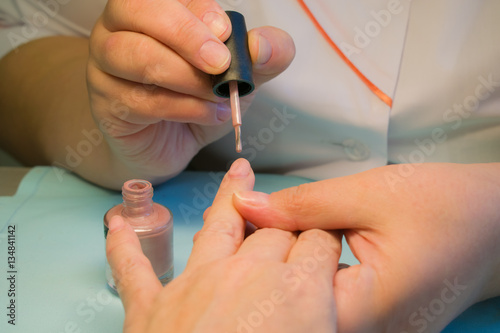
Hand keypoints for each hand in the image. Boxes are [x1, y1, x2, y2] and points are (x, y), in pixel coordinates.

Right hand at [87, 1, 294, 184]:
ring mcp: (105, 64)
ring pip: (133, 55)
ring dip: (184, 76)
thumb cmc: (198, 97)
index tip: (226, 32)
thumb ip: (259, 57)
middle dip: (185, 34)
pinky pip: (137, 99)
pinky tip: (206, 114)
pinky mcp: (105, 102)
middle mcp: (120, 27)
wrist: (171, 142)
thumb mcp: (237, 75)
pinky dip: (180, 107)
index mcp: (154, 9)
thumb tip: (263, 46)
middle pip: (135, 9)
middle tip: (220, 63)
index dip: (197, 10)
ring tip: (217, 97)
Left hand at [106, 158, 340, 332]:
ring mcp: (197, 284)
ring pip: (219, 225)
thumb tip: (330, 310)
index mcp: (297, 292)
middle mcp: (249, 275)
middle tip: (292, 226)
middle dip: (288, 226)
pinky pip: (135, 269)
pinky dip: (123, 247)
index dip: (326, 239)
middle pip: (276, 229)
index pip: (320, 242)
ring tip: (237, 172)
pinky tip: (116, 225)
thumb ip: (327, 319)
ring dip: (230, 196)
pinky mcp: (152, 307)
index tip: (328, 240)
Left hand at [233, 163, 499, 331]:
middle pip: (290, 306)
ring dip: (281, 266)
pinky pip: (325, 301)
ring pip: (304, 304)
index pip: (283, 294)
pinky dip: (304, 271)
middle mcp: (365, 332)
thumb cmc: (444, 205)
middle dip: (261, 263)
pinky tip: (295, 243)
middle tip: (244, 220)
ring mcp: (370, 330)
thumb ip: (303, 204)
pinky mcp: (373, 319)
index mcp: (364, 309)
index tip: (236, 218)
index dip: (253, 255)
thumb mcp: (369, 194)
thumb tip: (245, 206)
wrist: (494, 221)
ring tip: (268, 229)